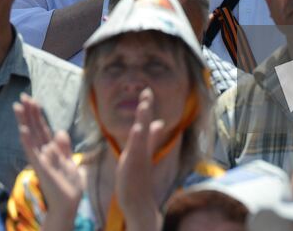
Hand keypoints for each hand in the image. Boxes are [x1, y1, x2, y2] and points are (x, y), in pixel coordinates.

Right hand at [13, 94, 83, 222]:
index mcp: (51, 150)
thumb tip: (60, 131)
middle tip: (23, 96)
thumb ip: (64, 147)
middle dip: (29, 112)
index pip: (43, 128)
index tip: (33, 100)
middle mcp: (43, 152)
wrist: (68, 204)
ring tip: (17, 106)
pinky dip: (27, 141)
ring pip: (31, 136)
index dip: (38, 114)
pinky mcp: (41, 168)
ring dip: (24, 121)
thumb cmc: (69, 186)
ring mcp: (40, 159)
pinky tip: (23, 129)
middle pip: (35, 128)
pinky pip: (32, 152)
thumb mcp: (69, 162)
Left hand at [115, 90, 167, 229]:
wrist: (139, 202)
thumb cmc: (138, 179)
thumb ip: (150, 139)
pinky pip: (136, 149)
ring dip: (143, 118)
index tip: (146, 91)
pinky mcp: (134, 165)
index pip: (146, 122)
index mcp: (143, 145)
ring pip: (141, 134)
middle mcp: (142, 149)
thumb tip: (158, 123)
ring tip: (144, 103)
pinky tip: (137, 128)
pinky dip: (138, 138)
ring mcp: (139, 157)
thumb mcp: (142, 156)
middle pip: (145, 124)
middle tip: (146, 90)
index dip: (147, 107)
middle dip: (146, 106)